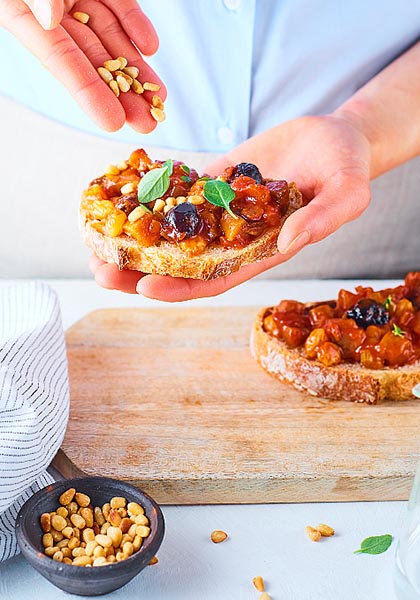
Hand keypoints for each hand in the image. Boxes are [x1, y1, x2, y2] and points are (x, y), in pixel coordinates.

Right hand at [2, 0, 164, 131]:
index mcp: (20, 16)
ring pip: (109, 38)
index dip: (88, 94)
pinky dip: (133, 23)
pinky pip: (115, 3)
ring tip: (160, 97)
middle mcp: (49, 11)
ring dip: (135, 68)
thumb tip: (50, 20)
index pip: (61, 62)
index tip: (114, 123)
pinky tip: (150, 48)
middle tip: (149, 123)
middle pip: (91, 59)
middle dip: (122, 94)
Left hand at [90, 113, 371, 300]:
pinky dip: (149, 196)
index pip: (216, 279)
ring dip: (134, 240)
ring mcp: (220, 209)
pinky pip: (176, 192)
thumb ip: (324, 217)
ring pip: (171, 232)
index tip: (145, 287)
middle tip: (101, 272)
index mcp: (262, 250)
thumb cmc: (347, 167)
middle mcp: (235, 236)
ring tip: (94, 239)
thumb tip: (289, 239)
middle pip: (181, 264)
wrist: (334, 136)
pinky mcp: (214, 180)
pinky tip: (119, 195)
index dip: (181, 287)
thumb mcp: (348, 191)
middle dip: (141, 272)